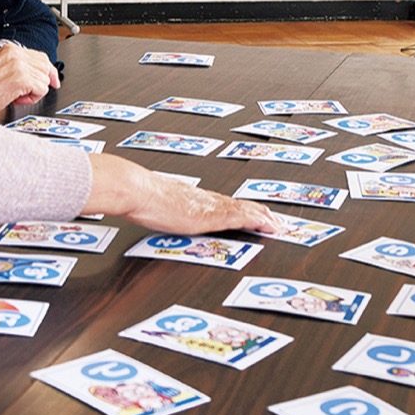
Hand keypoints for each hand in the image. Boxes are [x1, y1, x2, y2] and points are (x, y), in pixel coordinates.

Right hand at [0, 44, 59, 118]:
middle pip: (45, 66)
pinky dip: (32, 98)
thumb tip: (37, 76)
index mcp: (10, 50)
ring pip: (44, 80)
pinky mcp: (22, 78)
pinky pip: (41, 90)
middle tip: (29, 93)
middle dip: (43, 82)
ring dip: (34, 92)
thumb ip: (18, 68)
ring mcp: (20, 65)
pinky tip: (17, 98)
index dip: (48, 70)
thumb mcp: (1, 70)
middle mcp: (16, 54)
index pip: (39, 57)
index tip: (53, 79)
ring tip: (16, 96)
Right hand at [85, 155, 279, 234]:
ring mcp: (209, 206)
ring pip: (245, 209)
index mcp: (191, 197)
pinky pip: (241, 217)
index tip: (250, 213)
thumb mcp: (151, 203)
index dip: (238, 208)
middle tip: (274, 220)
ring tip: (278, 225)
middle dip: (258, 212)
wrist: (136, 189)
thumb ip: (156, 205)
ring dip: (264, 218)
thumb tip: (147, 208)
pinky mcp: (211, 215)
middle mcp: (204, 198)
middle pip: (238, 204)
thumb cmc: (138, 196)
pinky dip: (258, 221)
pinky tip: (269, 226)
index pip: (221, 202)